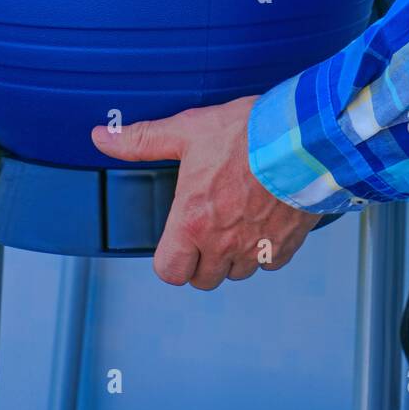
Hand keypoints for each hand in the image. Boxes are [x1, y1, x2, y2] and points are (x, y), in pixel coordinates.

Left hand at [91, 97, 320, 289]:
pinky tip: (265, 221)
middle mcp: (223, 243)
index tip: (177, 242)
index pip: (169, 271)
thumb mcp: (188, 130)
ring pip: (237, 272)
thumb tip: (102, 137)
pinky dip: (266, 250)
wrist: (306, 137)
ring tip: (237, 222)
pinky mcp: (287, 244)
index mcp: (193, 222)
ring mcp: (257, 247)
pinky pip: (270, 262)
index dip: (170, 259)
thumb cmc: (250, 134)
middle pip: (204, 279)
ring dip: (234, 256)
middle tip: (208, 228)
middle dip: (202, 259)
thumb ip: (142, 140)